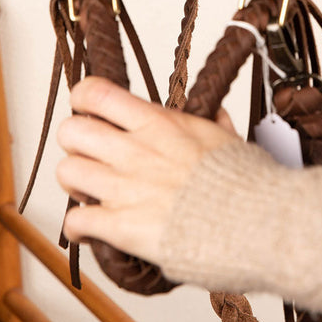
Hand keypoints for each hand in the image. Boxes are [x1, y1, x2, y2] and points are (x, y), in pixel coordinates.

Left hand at [56, 76, 237, 264]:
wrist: (254, 222)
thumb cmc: (244, 183)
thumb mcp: (228, 138)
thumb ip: (214, 123)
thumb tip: (217, 113)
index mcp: (158, 124)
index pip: (96, 93)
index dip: (83, 100)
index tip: (87, 108)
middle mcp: (134, 151)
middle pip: (70, 131)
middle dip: (75, 143)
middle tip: (90, 155)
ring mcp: (125, 188)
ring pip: (66, 172)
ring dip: (75, 183)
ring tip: (91, 191)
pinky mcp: (122, 227)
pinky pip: (76, 222)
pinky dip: (79, 227)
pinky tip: (94, 228)